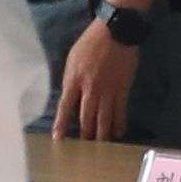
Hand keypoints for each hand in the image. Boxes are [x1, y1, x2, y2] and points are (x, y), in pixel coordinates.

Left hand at [52, 21, 137, 142]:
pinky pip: (120, 111)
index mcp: (74, 80)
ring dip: (101, 135)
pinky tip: (118, 133)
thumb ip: (70, 79)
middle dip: (84, 135)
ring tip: (99, 147)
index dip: (61, 125)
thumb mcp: (72, 59)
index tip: (58, 140)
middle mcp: (90, 89)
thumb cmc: (90, 43)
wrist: (116, 31)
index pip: (65, 107)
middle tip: (83, 150)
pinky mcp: (123, 89)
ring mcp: (108, 90)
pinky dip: (119, 123)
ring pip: (104, 118)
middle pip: (86, 118)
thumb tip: (69, 97)